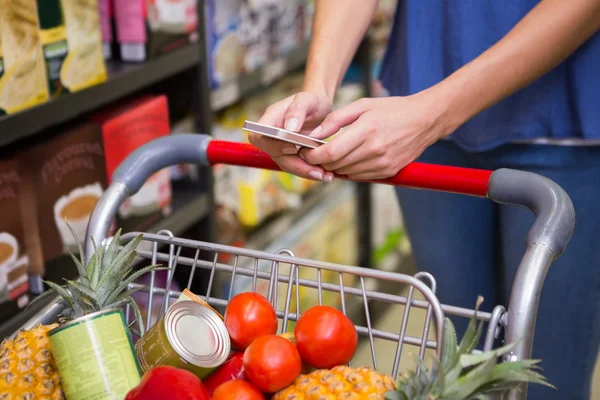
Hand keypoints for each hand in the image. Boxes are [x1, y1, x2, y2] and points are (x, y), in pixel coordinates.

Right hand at [248, 92, 334, 181]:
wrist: (320, 108)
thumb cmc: (312, 101)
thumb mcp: (308, 99)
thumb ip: (298, 109)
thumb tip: (289, 128)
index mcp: (270, 119)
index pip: (258, 136)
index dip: (272, 145)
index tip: (294, 148)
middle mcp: (272, 136)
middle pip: (275, 156)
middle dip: (296, 165)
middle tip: (318, 171)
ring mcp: (280, 148)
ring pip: (287, 165)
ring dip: (305, 172)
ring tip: (326, 175)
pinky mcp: (292, 156)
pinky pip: (297, 167)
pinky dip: (310, 171)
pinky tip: (326, 174)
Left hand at [299, 92, 451, 179]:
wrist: (425, 120)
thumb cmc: (392, 109)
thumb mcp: (362, 106)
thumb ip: (335, 120)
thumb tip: (314, 134)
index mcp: (366, 130)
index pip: (332, 152)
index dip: (314, 156)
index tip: (305, 153)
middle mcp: (375, 150)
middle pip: (337, 165)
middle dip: (320, 162)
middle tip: (312, 155)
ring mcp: (383, 163)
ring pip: (347, 173)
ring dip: (334, 167)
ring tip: (330, 156)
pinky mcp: (388, 172)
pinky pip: (360, 177)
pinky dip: (350, 171)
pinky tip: (348, 160)